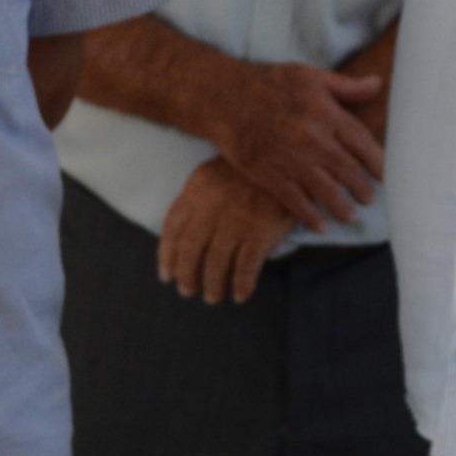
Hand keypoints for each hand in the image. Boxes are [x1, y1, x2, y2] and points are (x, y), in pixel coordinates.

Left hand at [159, 160, 298, 304]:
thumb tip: (181, 234)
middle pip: (190, 249)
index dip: (166, 255)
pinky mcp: (261, 231)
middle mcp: (212, 206)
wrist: (288, 158)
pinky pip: (246, 267)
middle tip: (187, 291)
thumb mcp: (216, 174)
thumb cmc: (250, 171)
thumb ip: (197, 199)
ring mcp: (236, 220)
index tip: (166, 275)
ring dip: (212, 285)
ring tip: (212, 297)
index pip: (173, 227)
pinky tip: (240, 295)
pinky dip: (241, 285)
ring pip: (215, 262)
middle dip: (186, 275)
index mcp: (197, 188)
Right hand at [211, 61, 385, 228]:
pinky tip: (321, 226)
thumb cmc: (270, 83)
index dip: (378, 161)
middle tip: (370, 199)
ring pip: (325, 189)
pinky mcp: (269, 174)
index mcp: (324, 112)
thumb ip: (346, 86)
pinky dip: (310, 216)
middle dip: (362, 188)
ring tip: (352, 216)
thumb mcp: (310, 76)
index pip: (361, 141)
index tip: (387, 174)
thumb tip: (378, 85)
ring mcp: (290, 158)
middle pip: (347, 169)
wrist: (223, 98)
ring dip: (342, 206)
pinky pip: (295, 201)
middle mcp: (311, 137)